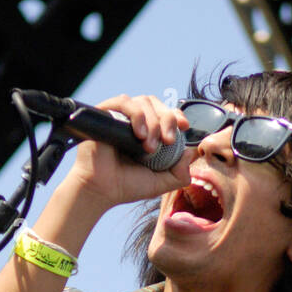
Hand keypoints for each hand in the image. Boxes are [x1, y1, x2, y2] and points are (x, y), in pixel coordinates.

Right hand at [66, 92, 192, 208]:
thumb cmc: (126, 186)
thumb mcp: (161, 182)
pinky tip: (139, 134)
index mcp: (147, 132)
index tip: (184, 127)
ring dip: (153, 122)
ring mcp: (119, 116)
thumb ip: (180, 172)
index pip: (165, 112)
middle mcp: (133, 121)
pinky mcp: (105, 113)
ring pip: (143, 101)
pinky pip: (124, 102)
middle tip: (167, 141)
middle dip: (168, 120)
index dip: (177, 115)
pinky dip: (136, 115)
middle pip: (157, 104)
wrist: (100, 191)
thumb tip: (192, 152)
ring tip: (149, 146)